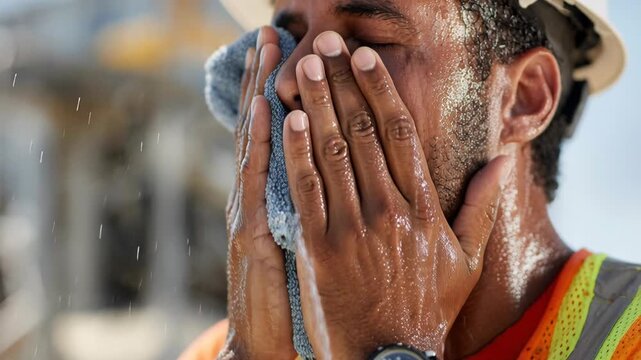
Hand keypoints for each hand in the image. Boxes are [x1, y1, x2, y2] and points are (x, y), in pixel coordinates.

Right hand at [221, 27, 295, 359]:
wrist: (269, 345)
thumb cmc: (302, 299)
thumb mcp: (312, 248)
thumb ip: (322, 207)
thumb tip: (348, 179)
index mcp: (283, 196)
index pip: (290, 132)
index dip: (295, 91)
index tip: (307, 54)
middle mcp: (260, 194)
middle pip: (267, 124)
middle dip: (273, 77)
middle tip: (276, 32)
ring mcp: (251, 210)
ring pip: (257, 141)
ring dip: (262, 93)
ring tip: (268, 49)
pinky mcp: (249, 233)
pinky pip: (256, 181)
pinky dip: (260, 144)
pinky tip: (268, 111)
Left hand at [282, 31, 511, 357]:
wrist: (388, 356)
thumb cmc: (428, 307)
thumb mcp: (466, 260)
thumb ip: (482, 206)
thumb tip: (503, 160)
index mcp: (423, 208)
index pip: (400, 134)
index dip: (381, 91)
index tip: (366, 60)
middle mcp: (387, 210)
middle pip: (361, 132)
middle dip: (342, 84)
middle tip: (326, 46)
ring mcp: (349, 226)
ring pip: (331, 152)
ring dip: (317, 104)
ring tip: (305, 67)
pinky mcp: (318, 245)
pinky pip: (305, 188)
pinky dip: (296, 150)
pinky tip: (289, 119)